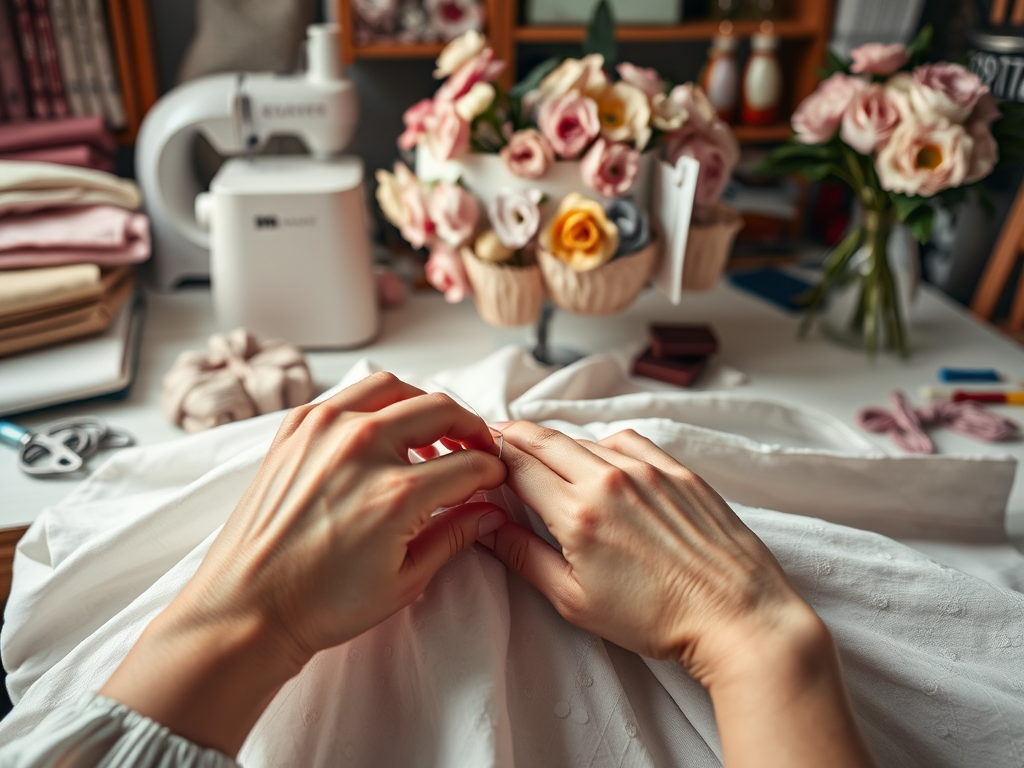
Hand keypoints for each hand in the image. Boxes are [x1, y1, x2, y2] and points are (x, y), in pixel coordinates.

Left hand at [183, 371, 507, 659]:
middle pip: (440, 410)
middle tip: (475, 449)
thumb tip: (490, 513)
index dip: (491, 470)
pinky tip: (381, 437)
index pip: (468, 463)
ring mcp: (323, 431)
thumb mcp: (405, 580)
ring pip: (394, 387)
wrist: (248, 607)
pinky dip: (375, 406)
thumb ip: (455, 536)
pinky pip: (349, 397)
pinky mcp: (296, 429)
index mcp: (395, 492)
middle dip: (469, 428)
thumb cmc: (320, 604)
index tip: (494, 477)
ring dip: (422, 406)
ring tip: (431, 435)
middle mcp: (361, 448)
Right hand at [487, 423, 876, 767]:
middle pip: (544, 440)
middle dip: (513, 436)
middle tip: (494, 435)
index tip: (478, 456)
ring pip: (584, 439)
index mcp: (577, 514)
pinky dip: (603, 444)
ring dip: (555, 441)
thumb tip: (488, 528)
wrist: (737, 616)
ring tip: (541, 451)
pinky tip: (599, 457)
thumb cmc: (657, 620)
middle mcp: (609, 481)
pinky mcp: (679, 471)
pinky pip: (629, 441)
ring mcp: (648, 470)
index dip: (491, 457)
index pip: (517, 466)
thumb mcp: (575, 601)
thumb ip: (525, 557)